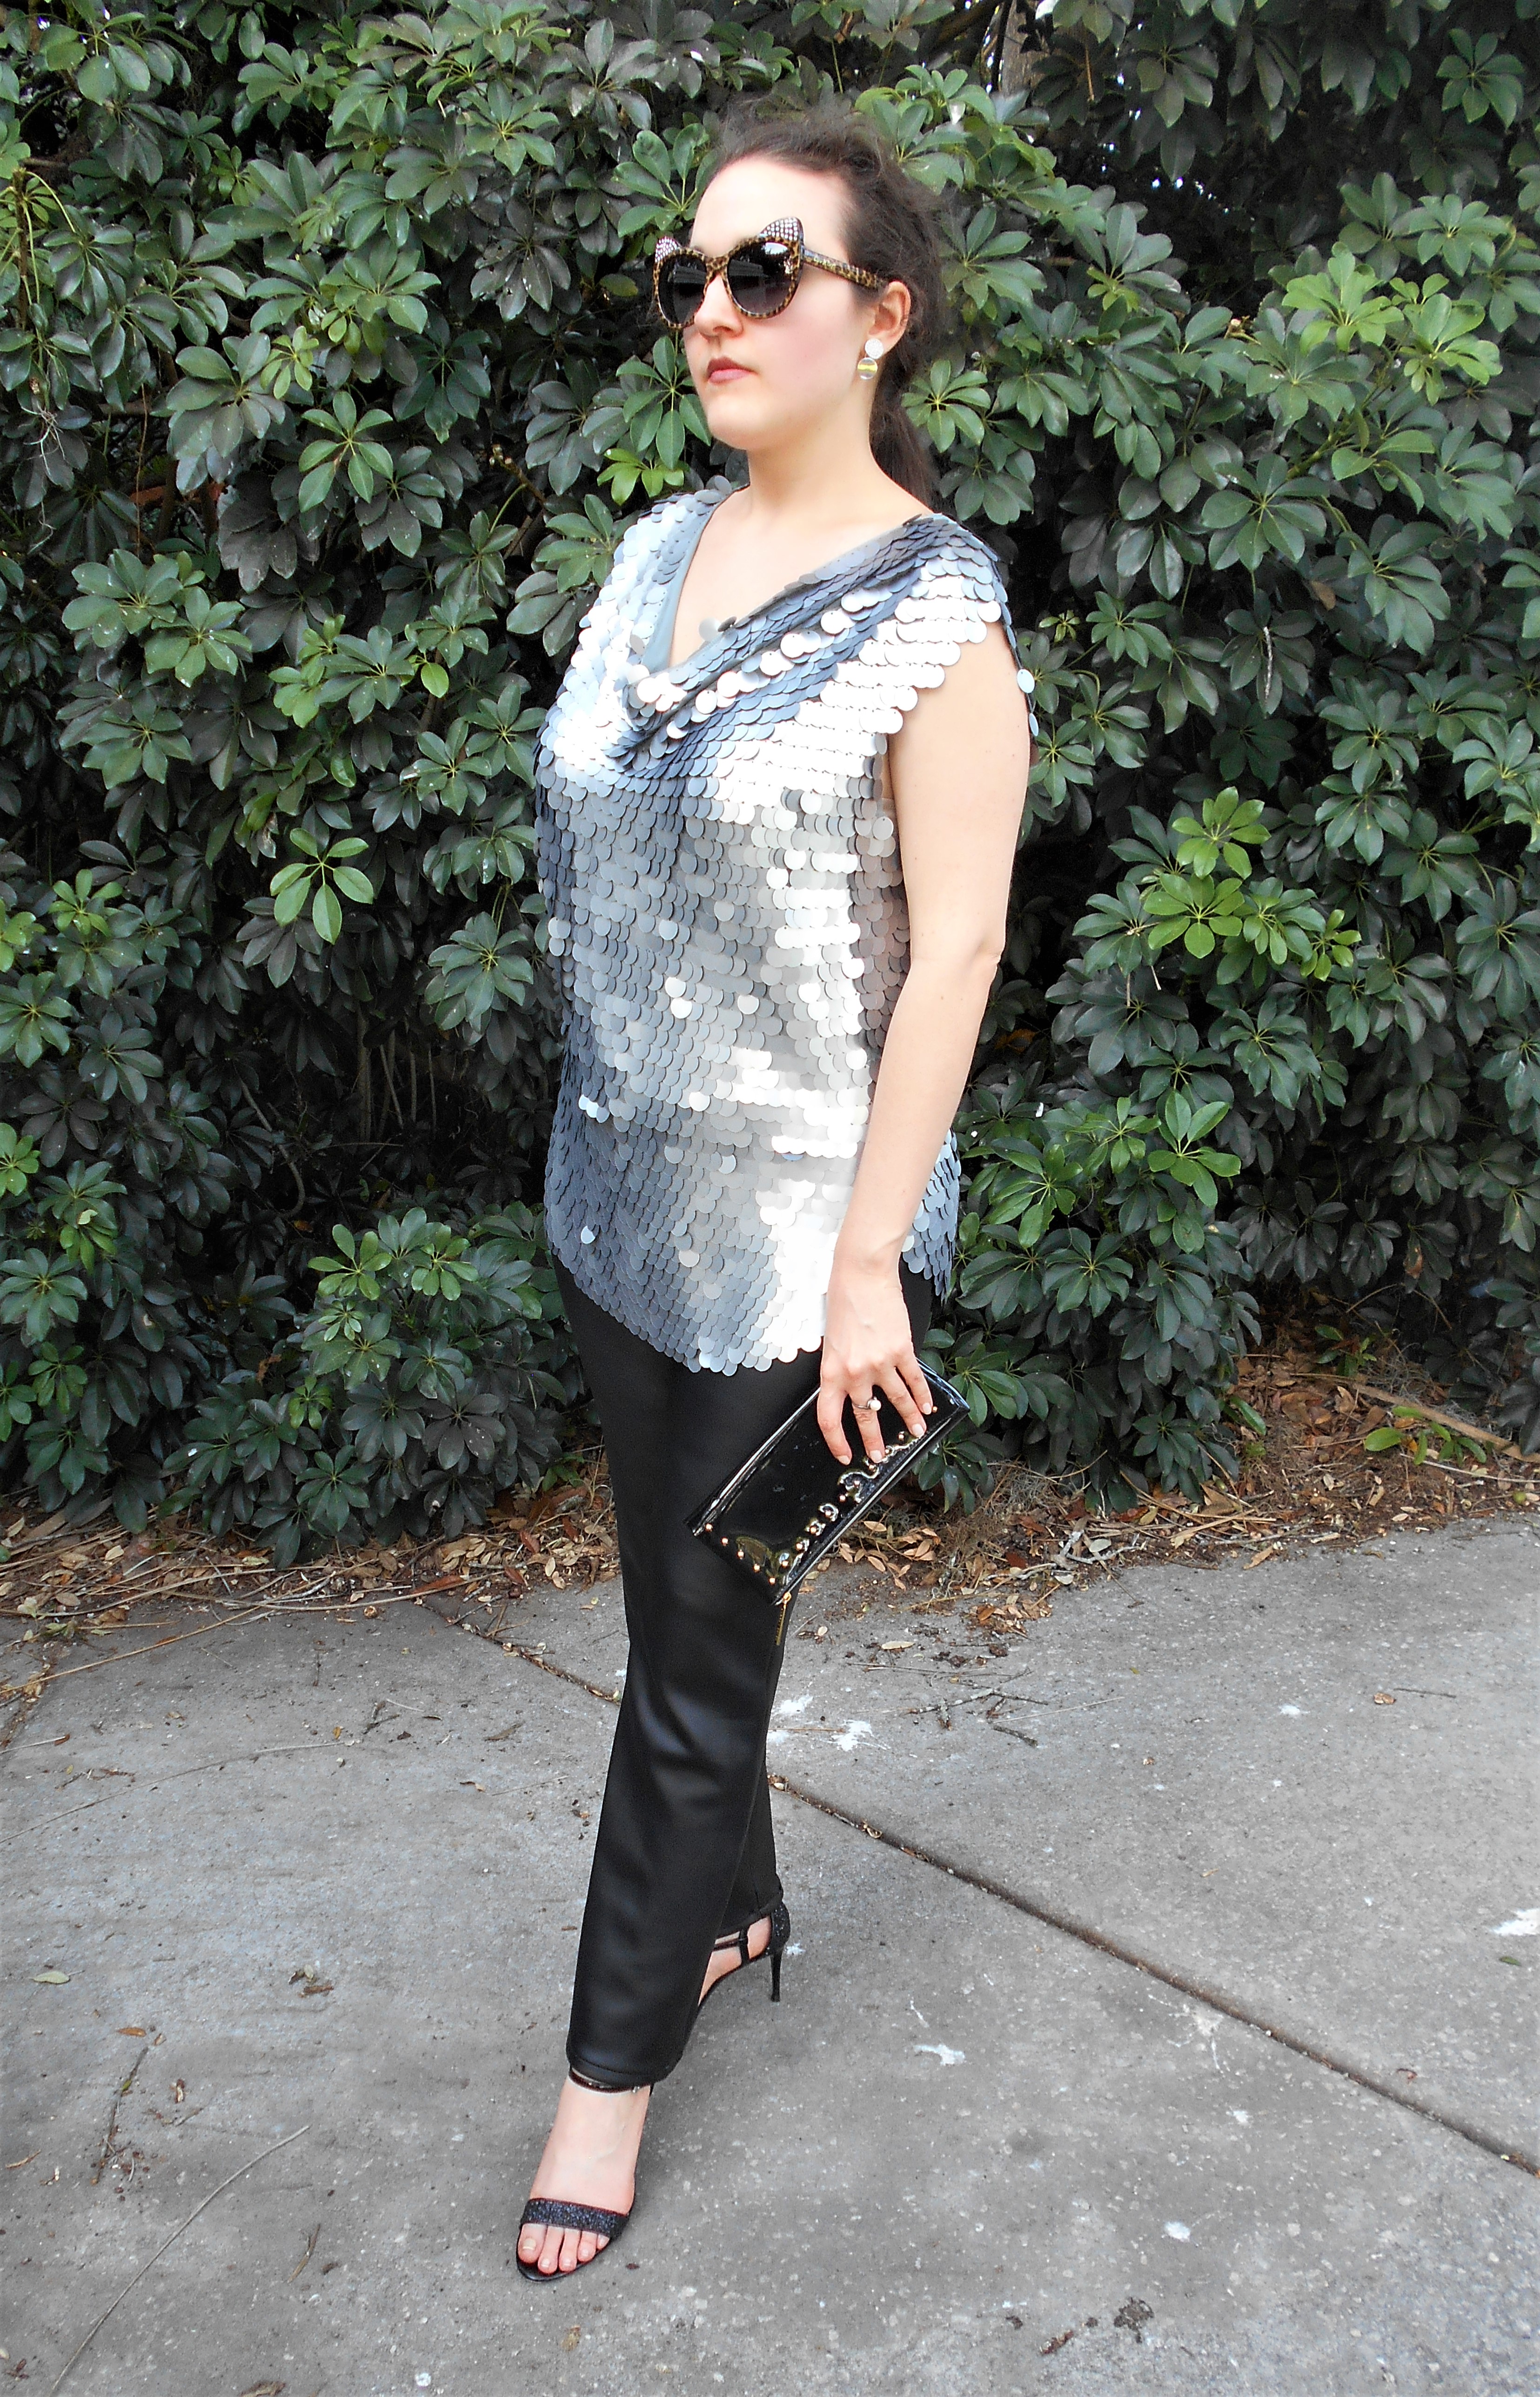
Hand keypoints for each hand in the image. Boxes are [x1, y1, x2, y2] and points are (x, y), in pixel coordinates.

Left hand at [817, 1256, 932, 1464]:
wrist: (861, 1274)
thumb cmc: (842, 1300)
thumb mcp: (830, 1340)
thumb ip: (840, 1367)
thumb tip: (853, 1387)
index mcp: (831, 1370)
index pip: (829, 1417)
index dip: (836, 1441)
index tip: (843, 1454)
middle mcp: (855, 1372)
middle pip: (864, 1416)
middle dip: (874, 1441)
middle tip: (881, 1455)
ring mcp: (880, 1363)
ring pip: (896, 1401)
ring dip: (907, 1420)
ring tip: (916, 1433)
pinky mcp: (901, 1350)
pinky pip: (914, 1379)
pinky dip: (922, 1395)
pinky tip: (927, 1406)